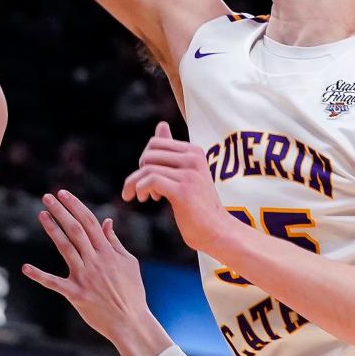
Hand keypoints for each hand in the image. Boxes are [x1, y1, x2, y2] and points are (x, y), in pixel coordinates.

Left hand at [22, 190, 151, 344]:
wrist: (130, 322)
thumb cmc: (132, 292)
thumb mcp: (129, 263)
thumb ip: (114, 241)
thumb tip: (106, 221)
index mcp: (108, 252)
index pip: (89, 222)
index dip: (75, 206)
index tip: (64, 193)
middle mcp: (95, 261)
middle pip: (75, 230)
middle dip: (61, 211)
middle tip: (47, 196)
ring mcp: (84, 277)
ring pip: (65, 248)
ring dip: (52, 230)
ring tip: (42, 214)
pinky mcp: (76, 294)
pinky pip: (54, 283)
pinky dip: (39, 276)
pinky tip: (26, 267)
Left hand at [122, 121, 233, 252]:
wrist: (217, 231)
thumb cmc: (200, 205)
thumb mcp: (187, 173)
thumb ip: (172, 151)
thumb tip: (161, 124)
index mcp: (194, 151)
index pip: (156, 142)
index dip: (146, 159)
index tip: (147, 177)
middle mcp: (193, 159)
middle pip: (149, 153)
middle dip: (139, 171)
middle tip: (143, 189)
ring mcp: (189, 174)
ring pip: (147, 168)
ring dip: (136, 183)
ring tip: (141, 196)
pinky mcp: (183, 191)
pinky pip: (151, 180)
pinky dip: (141, 189)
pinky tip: (144, 199)